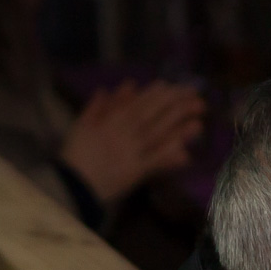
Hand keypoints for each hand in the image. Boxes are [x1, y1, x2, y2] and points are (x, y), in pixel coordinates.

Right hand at [60, 80, 206, 204]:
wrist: (71, 183)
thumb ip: (102, 104)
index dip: (157, 95)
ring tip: (199, 122)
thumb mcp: (83, 123)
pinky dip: (169, 159)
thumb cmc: (76, 153)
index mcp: (111, 121)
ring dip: (179, 129)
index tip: (173, 86)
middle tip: (197, 98)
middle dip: (176, 106)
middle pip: (153, 117)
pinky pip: (154, 164)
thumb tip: (126, 86)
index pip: (138, 104)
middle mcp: (123, 134)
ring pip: (157, 137)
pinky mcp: (134, 173)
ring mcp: (130, 153)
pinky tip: (186, 154)